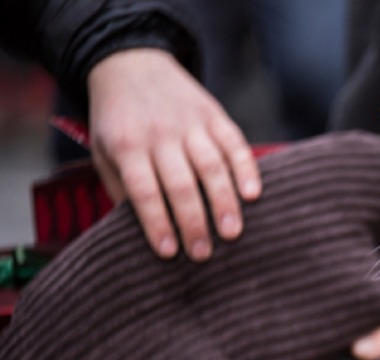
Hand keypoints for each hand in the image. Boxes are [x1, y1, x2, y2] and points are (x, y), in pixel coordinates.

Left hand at [87, 48, 261, 261]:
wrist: (130, 63)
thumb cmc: (118, 121)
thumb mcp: (104, 152)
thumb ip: (122, 189)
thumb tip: (142, 232)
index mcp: (127, 145)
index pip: (144, 190)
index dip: (157, 223)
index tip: (169, 253)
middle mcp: (160, 134)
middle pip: (181, 183)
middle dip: (194, 222)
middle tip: (204, 253)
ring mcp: (190, 123)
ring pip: (211, 166)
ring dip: (224, 202)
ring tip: (232, 233)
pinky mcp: (214, 115)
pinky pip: (235, 143)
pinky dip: (246, 169)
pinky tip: (253, 195)